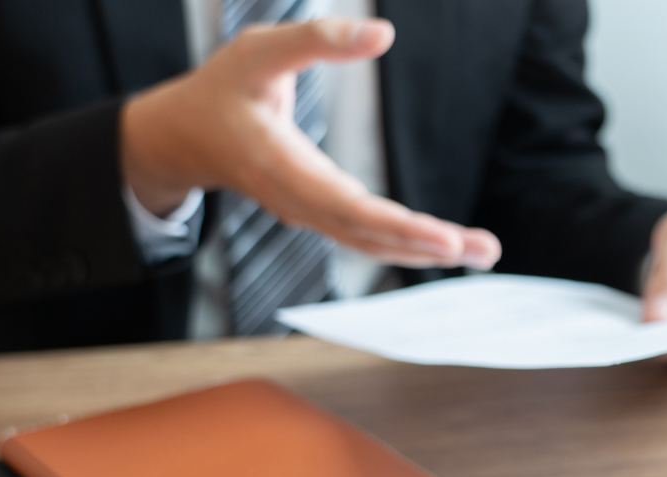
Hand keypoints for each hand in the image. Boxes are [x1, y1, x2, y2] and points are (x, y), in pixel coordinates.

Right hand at [120, 18, 499, 269]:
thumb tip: (383, 34)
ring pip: (370, 243)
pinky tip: (445, 244)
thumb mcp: (260, 49)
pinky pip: (365, 236)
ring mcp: (307, 213)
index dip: (396, 225)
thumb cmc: (222, 88)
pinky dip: (406, 243)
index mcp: (280, 165)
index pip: (346, 206)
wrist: (183, 135)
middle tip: (484, 250)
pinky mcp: (318, 213)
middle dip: (427, 245)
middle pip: (368, 235)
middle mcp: (296, 200)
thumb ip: (318, 39)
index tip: (443, 238)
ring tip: (481, 251)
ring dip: (425, 250)